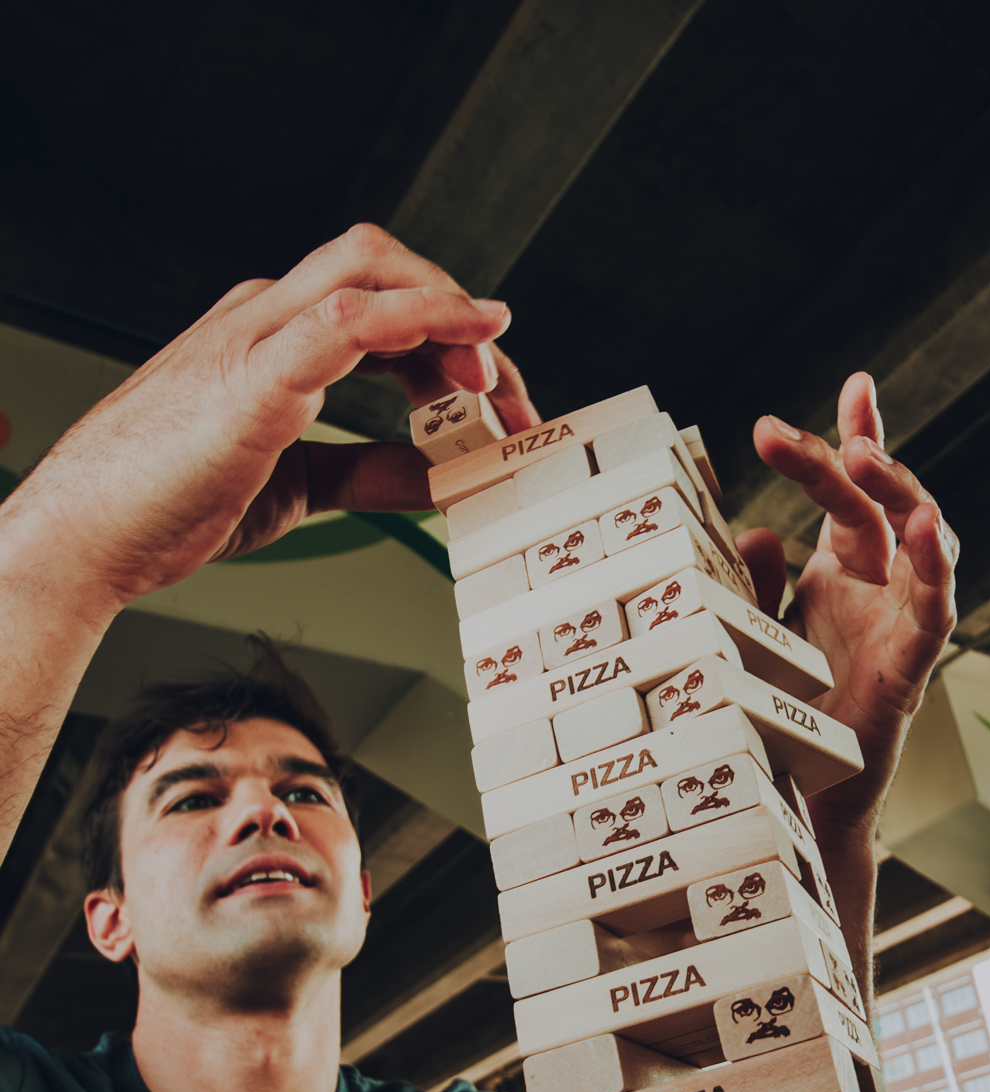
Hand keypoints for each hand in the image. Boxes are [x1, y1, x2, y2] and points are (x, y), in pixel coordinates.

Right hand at [2, 223, 539, 605]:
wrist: (89, 536)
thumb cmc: (166, 505)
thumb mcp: (297, 485)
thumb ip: (367, 470)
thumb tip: (437, 478)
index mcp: (271, 337)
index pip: (381, 303)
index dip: (451, 338)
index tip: (495, 396)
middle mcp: (266, 319)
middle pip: (388, 269)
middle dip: (464, 318)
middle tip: (513, 394)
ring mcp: (258, 338)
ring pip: (374, 271)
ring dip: (455, 318)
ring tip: (499, 381)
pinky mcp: (255, 378)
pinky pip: (350, 321)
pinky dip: (421, 320)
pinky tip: (468, 341)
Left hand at [740, 372, 958, 842]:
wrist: (804, 795)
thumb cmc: (786, 710)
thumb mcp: (753, 630)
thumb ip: (753, 582)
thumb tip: (758, 529)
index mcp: (844, 571)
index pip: (854, 492)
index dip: (856, 437)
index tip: (857, 384)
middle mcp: (881, 587)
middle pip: (881, 504)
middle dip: (852, 458)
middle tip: (799, 435)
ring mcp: (901, 622)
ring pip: (925, 541)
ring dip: (902, 494)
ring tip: (866, 460)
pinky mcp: (912, 666)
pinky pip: (934, 610)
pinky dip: (935, 567)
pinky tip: (926, 527)